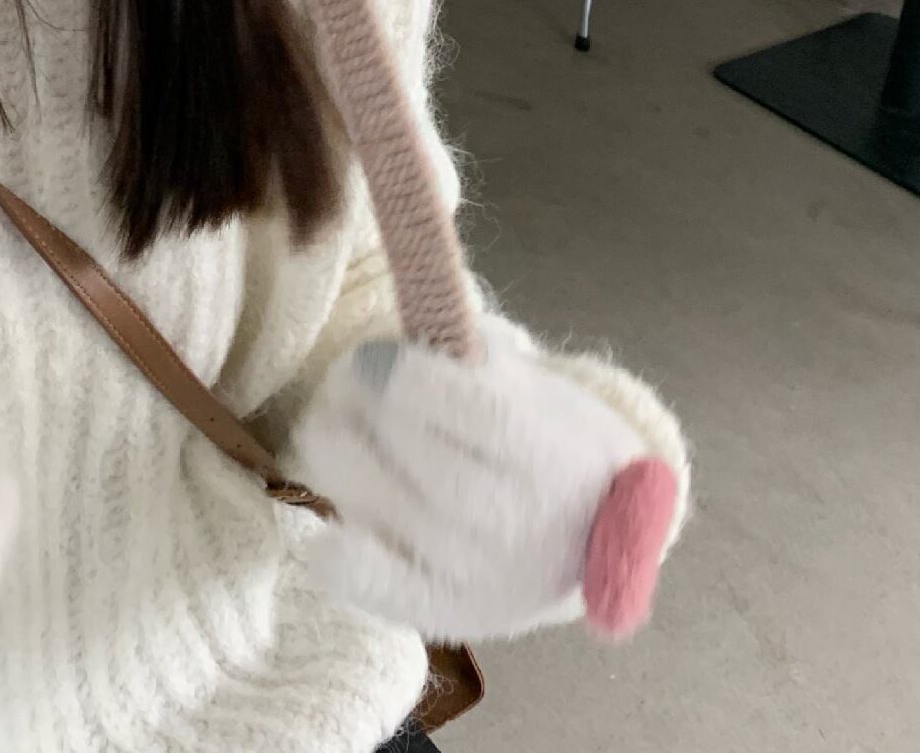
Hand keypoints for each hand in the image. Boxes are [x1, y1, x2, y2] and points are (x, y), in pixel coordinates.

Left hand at [292, 317, 677, 642]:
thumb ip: (479, 352)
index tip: (382, 355)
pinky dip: (341, 555)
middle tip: (345, 375)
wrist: (592, 534)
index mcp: (557, 460)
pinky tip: (326, 519)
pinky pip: (380, 589)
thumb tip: (420, 308)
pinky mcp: (444, 611)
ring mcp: (483, 580)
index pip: (479, 418)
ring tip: (329, 421)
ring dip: (340, 454)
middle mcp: (525, 530)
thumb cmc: (549, 435)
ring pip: (390, 513)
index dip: (416, 381)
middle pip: (427, 467)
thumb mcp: (536, 382)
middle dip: (369, 410)